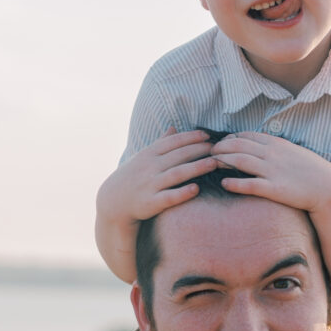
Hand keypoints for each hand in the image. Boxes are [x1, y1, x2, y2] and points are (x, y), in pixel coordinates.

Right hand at [98, 128, 217, 225]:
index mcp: (149, 154)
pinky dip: (182, 193)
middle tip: (218, 148)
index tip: (207, 135)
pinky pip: (168, 197)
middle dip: (199, 150)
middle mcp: (150, 167)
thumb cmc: (131, 177)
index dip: (191, 137)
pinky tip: (196, 189)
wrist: (112, 202)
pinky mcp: (150, 203)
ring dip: (196, 167)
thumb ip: (159, 143)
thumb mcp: (142, 157)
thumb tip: (173, 128)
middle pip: (178, 155)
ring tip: (214, 163)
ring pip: (177, 174)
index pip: (173, 142)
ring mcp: (150, 185)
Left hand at [210, 132, 330, 212]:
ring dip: (222, 160)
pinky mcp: (274, 189)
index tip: (220, 142)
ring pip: (240, 161)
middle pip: (238, 145)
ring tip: (211, 163)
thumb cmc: (311, 171)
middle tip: (208, 151)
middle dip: (220, 147)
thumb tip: (259, 145)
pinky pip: (250, 184)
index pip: (246, 136)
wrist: (328, 188)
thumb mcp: (293, 152)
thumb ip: (275, 148)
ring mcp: (272, 171)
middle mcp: (272, 154)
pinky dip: (235, 183)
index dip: (229, 138)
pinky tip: (224, 184)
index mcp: (276, 144)